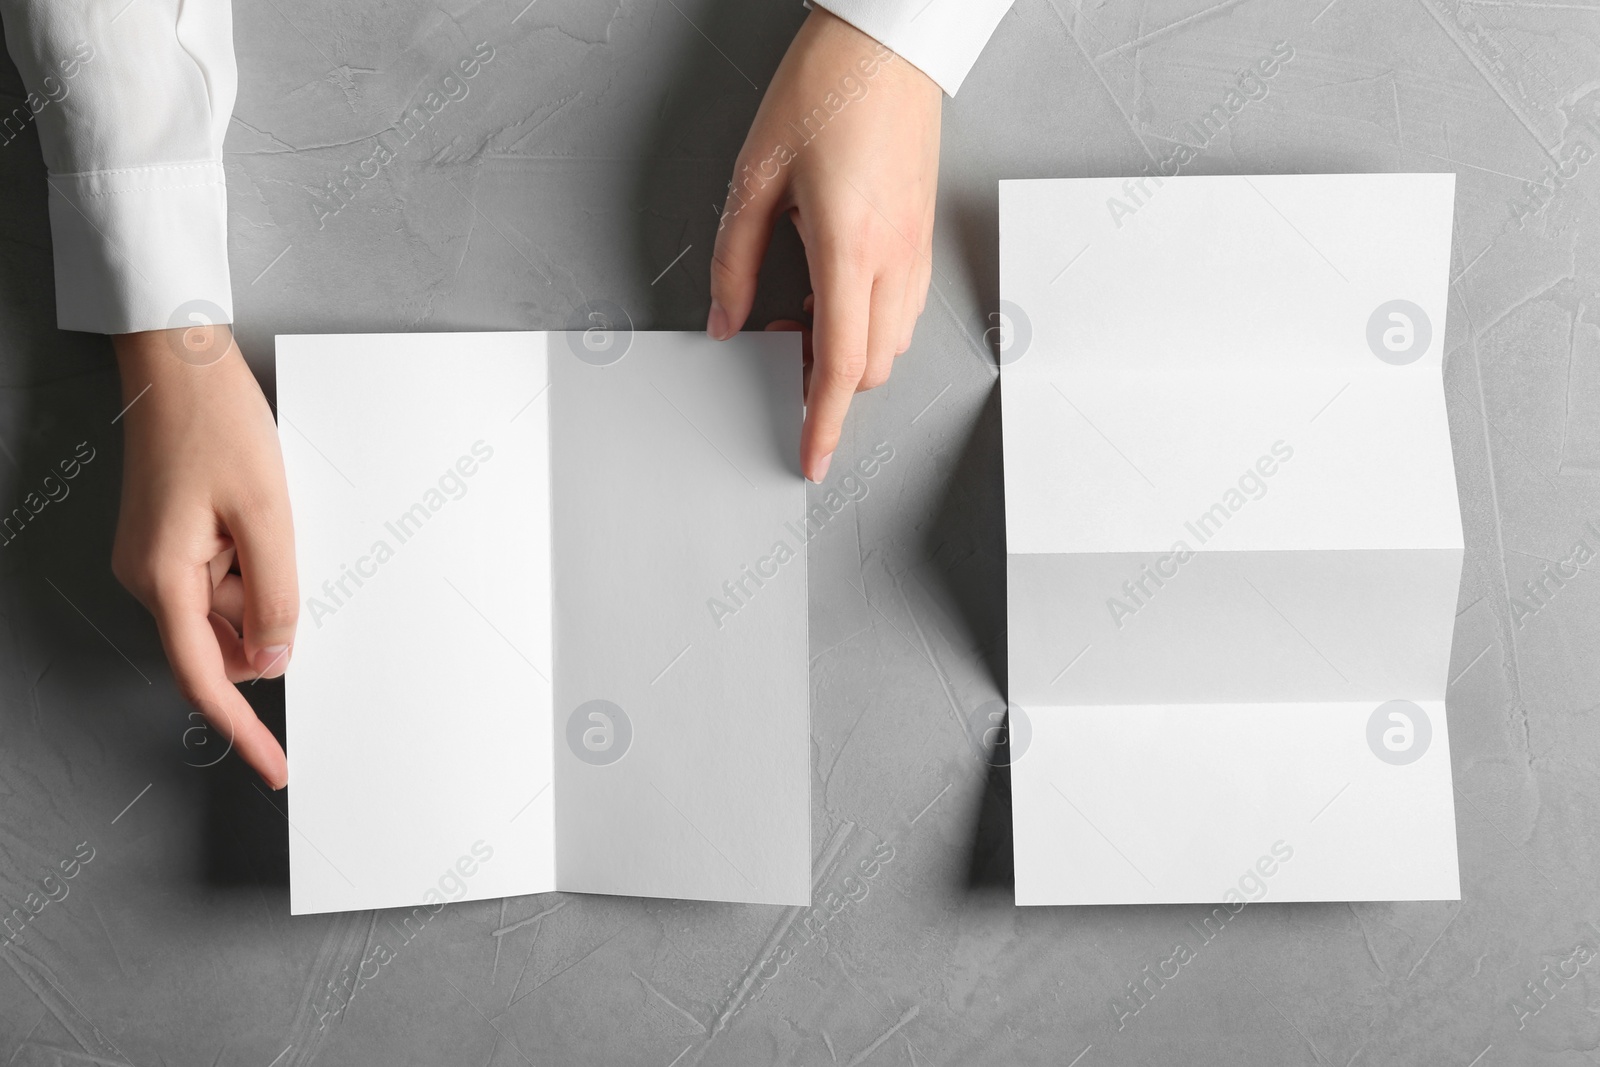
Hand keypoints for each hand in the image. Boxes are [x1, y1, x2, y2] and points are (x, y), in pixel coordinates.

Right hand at [111, 327, 295, 788]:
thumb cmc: (219, 425)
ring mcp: (156, 560)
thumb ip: (275, 595)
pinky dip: (249, 559)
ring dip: (259, 574)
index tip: (277, 767)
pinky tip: (253, 511)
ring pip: (227, 606)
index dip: (245, 728)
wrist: (180, 363)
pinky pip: (221, 576)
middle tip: (275, 537)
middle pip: (224, 639)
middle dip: (264, 611)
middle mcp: (148, 578)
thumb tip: (276, 662)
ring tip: (261, 509)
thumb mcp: (267, 515)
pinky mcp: (169, 541)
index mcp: (164, 579)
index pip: (207, 679)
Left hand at [710, 8, 940, 481]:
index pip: (840, 363)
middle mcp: (893, 257)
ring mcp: (915, 248)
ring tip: (801, 321)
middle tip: (780, 356)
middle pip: (870, 365)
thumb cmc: (825, 93)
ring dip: (849, 352)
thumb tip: (726, 321)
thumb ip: (735, 259)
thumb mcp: (755, 175)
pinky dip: (869, 323)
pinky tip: (834, 294)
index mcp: (849, 246)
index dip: (823, 421)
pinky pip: (902, 307)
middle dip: (829, 383)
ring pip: (891, 341)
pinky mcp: (923, 234)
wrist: (886, 46)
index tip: (812, 458)